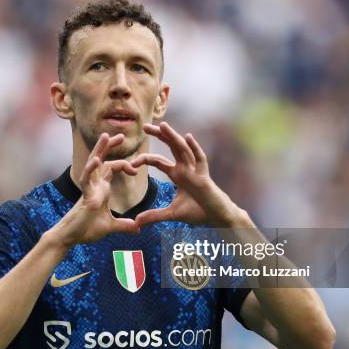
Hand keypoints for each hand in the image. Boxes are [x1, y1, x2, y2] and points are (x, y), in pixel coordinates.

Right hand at [54, 133, 140, 246]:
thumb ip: (124, 225)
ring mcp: (89, 189)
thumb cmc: (86, 229)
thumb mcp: (110, 226)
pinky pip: (86, 180)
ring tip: (106, 136)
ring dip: (99, 149)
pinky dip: (90, 169)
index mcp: (101, 188)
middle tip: (121, 136)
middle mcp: (95, 185)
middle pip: (102, 160)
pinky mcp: (85, 196)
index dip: (124, 164)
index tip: (135, 169)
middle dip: (110, 147)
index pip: (111, 168)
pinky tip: (97, 160)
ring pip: (93, 164)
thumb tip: (138, 228)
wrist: (71, 238)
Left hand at [130, 121, 245, 227]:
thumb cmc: (198, 211)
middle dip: (159, 135)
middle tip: (145, 126)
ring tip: (163, 125)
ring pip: (183, 149)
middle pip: (171, 147)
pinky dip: (195, 148)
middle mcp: (185, 168)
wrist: (217, 217)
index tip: (131, 164)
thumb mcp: (172, 214)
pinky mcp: (204, 176)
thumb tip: (136, 222)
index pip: (158, 161)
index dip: (145, 159)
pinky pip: (200, 159)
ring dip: (173, 137)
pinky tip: (187, 137)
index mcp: (177, 174)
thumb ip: (154, 216)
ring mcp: (195, 170)